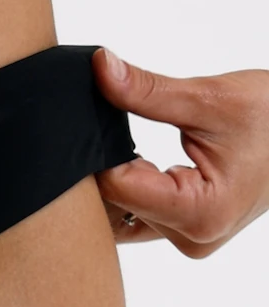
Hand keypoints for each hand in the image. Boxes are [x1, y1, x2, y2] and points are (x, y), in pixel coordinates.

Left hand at [91, 47, 268, 257]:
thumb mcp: (209, 97)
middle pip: (115, 206)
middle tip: (108, 127)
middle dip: (104, 165)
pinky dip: (132, 188)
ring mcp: (190, 240)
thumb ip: (147, 90)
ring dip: (117, 179)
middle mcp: (193, 238)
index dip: (100, 151)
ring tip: (131, 143)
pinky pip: (138, 216)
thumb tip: (101, 67)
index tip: (96, 119)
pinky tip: (140, 161)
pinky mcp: (187, 233)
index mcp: (201, 213)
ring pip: (121, 214)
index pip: (117, 188)